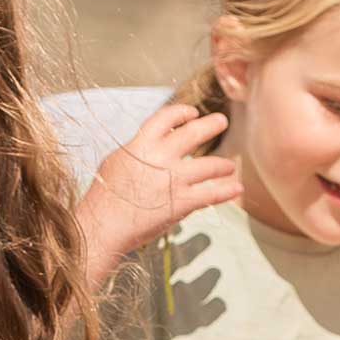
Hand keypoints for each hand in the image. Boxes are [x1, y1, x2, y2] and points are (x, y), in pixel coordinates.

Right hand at [76, 102, 243, 284]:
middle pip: (193, 133)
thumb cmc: (104, 197)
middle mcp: (161, 157)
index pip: (167, 118)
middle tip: (222, 121)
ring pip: (209, 165)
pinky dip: (226, 190)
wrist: (103, 226)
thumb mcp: (116, 162)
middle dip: (211, 125)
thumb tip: (148, 145)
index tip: (192, 113)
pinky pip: (211, 194)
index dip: (182, 113)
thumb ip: (137, 150)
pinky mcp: (182, 202)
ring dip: (223, 165)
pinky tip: (236, 188)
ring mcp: (174, 179)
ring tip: (230, 166)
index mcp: (141, 144)